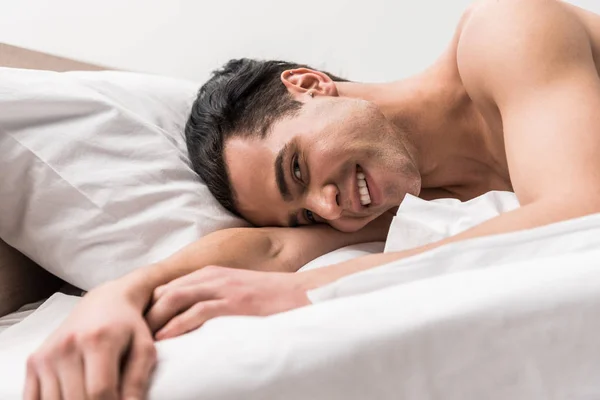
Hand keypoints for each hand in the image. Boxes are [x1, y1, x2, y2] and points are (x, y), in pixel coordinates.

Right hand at [25, 282, 155, 399]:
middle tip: (108, 399)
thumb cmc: (128, 327)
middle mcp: (67, 346)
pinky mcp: (34, 361)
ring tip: (92, 396)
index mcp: (97, 340)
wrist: (103, 303)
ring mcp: (47, 354)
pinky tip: (69, 397)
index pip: (100, 391)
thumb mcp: (143, 348)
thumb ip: (138, 379)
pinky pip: (33, 398)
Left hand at [146, 266, 310, 339]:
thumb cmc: (270, 297)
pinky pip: (197, 312)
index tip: (135, 325)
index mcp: (211, 273)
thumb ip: (213, 297)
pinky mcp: (234, 302)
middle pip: (165, 291)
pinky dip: (177, 325)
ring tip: (140, 339)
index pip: (168, 286)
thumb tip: (189, 318)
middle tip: (129, 334)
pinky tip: (166, 338)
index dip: (148, 305)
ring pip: (176, 299)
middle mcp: (212, 277)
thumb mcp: (236, 291)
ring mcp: (223, 288)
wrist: (302, 293)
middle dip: (145, 312)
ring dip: (155, 320)